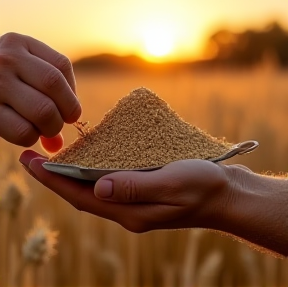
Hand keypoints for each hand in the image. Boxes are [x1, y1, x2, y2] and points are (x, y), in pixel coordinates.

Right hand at [0, 32, 81, 146]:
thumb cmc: (0, 86)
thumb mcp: (20, 75)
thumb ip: (47, 97)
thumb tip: (57, 145)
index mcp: (19, 44)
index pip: (61, 65)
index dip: (71, 92)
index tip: (67, 108)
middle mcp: (6, 58)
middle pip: (54, 84)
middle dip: (66, 112)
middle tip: (58, 123)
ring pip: (43, 110)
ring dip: (51, 127)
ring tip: (43, 129)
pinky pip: (22, 131)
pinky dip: (31, 138)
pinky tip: (26, 134)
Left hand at [19, 150, 287, 255]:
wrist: (225, 194)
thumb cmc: (204, 188)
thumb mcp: (173, 184)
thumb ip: (136, 187)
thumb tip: (98, 187)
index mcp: (131, 212)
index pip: (81, 198)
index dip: (53, 181)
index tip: (30, 162)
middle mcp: (127, 210)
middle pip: (81, 195)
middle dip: (54, 178)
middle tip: (31, 157)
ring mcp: (134, 201)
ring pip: (93, 190)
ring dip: (71, 175)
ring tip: (53, 157)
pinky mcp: (142, 191)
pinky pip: (109, 183)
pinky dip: (93, 171)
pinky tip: (89, 158)